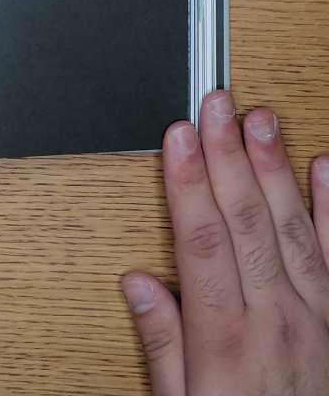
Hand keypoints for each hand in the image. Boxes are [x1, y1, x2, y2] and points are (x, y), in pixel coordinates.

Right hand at [123, 90, 328, 393]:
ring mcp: (316, 316)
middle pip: (247, 220)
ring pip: (291, 227)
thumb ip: (162, 342)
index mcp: (224, 337)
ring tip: (261, 119)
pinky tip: (323, 168)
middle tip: (218, 105)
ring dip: (275, 168)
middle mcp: (275, 318)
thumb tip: (137, 284)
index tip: (179, 137)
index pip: (201, 240)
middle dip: (228, 155)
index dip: (188, 182)